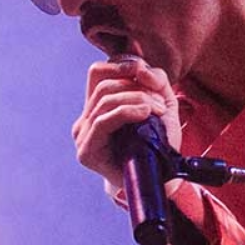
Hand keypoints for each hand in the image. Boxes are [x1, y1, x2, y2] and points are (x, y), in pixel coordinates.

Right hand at [71, 57, 182, 188]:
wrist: (159, 179)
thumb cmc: (158, 142)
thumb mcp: (162, 104)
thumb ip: (155, 80)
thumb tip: (141, 68)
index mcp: (97, 106)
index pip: (98, 72)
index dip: (121, 65)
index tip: (146, 73)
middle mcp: (85, 118)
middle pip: (104, 84)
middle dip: (136, 87)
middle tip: (160, 102)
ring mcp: (82, 135)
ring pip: (104, 100)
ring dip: (137, 99)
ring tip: (158, 111)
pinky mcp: (86, 151)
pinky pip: (103, 121)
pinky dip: (127, 112)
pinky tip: (145, 113)